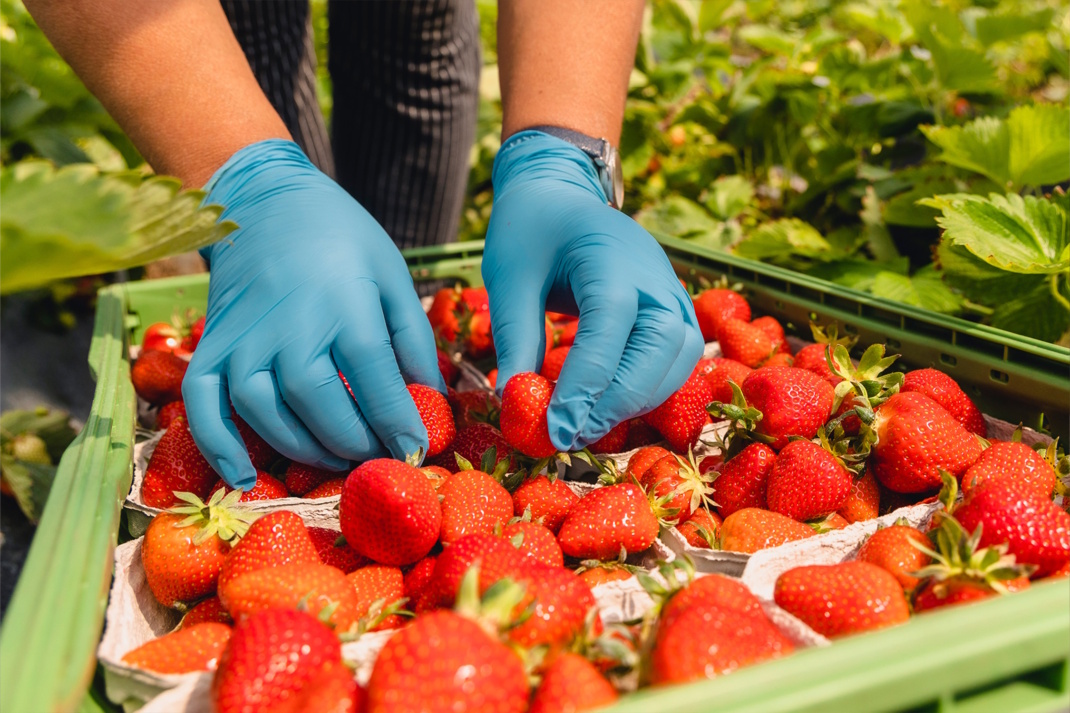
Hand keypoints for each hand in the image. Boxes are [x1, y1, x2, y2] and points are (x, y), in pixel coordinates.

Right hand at [184, 140, 441, 487]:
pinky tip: (242, 478)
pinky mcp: (212, 347)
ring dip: (304, 450)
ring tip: (337, 458)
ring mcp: (245, 339)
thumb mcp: (392, 276)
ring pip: (267, 414)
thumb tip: (432, 400)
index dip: (398, 424)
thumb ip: (413, 339)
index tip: (416, 451)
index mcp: (345, 305)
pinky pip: (203, 405)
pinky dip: (218, 446)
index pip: (375, 381)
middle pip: (321, 405)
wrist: (266, 203)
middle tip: (377, 457)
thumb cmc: (343, 241)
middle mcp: (290, 326)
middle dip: (355, 443)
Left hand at [483, 130, 702, 450]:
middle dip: (617, 401)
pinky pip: (677, 359)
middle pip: (659, 349)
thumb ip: (515, 337)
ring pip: (678, 361)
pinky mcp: (674, 309)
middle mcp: (654, 274)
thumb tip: (515, 401)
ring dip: (637, 400)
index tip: (556, 427)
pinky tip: (610, 406)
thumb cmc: (531, 229)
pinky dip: (649, 389)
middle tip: (570, 434)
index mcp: (609, 256)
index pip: (610, 328)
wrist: (561, 193)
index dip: (586, 384)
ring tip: (586, 426)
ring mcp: (671, 290)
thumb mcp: (508, 277)